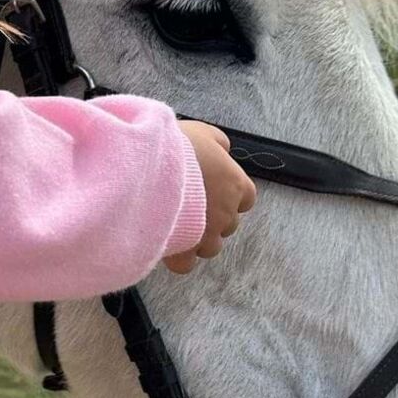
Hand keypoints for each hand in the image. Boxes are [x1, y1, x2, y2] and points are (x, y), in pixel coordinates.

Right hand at [163, 121, 255, 274]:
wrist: (152, 169)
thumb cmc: (178, 148)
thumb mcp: (203, 132)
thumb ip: (218, 144)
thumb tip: (223, 150)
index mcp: (236, 185)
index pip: (245, 198)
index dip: (228, 195)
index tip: (211, 190)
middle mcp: (227, 214)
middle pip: (228, 224)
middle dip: (211, 218)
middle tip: (187, 204)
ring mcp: (208, 236)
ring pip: (210, 247)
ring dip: (196, 238)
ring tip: (174, 222)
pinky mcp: (184, 252)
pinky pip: (186, 264)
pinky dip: (178, 256)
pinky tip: (165, 242)